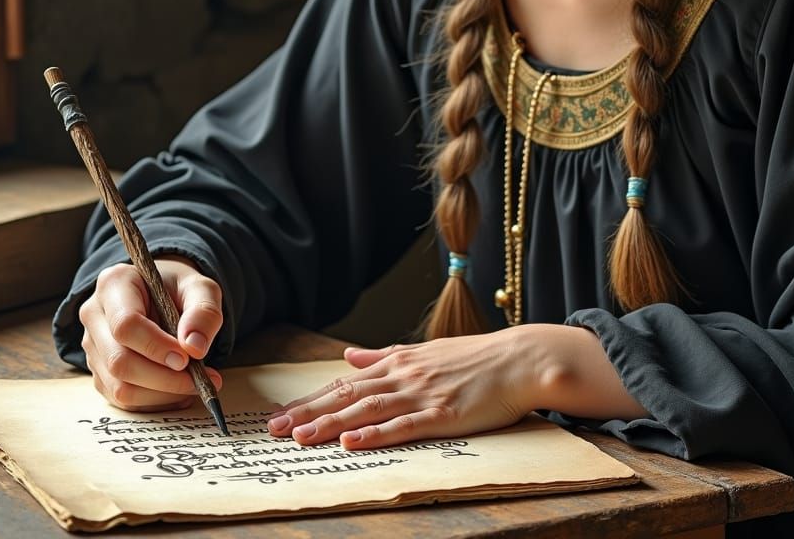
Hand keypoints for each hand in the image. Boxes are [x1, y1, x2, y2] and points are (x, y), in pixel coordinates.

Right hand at [79, 256, 223, 411]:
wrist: (163, 296)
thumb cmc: (179, 289)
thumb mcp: (201, 289)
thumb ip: (203, 312)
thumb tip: (195, 348)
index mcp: (114, 284)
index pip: (126, 325)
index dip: (156, 347)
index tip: (187, 358)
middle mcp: (95, 316)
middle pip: (119, 360)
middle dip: (163, 377)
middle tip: (199, 379)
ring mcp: (93, 347)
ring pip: (119, 386)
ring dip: (161, 394)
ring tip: (195, 385)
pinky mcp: (99, 372)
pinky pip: (122, 399)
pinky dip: (155, 401)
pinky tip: (179, 392)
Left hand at [266, 331, 543, 449]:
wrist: (519, 358)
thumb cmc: (475, 358)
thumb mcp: (425, 350)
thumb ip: (384, 355)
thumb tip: (350, 356)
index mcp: (398, 361)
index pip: (345, 382)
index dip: (312, 398)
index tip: (282, 413)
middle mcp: (404, 375)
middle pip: (347, 395)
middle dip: (308, 412)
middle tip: (274, 429)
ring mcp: (422, 394)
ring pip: (367, 410)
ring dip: (330, 423)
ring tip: (299, 436)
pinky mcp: (443, 414)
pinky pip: (402, 426)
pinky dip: (374, 434)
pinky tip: (350, 441)